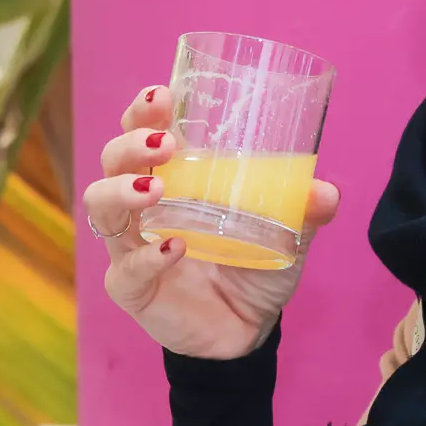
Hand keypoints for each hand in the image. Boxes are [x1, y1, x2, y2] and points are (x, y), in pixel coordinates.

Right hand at [83, 83, 342, 359]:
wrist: (247, 330)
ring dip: (123, 191)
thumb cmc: (253, 268)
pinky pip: (126, 269)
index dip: (142, 112)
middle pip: (112, 161)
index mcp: (172, 179)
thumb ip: (304, 213)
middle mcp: (141, 207)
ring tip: (155, 190)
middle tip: (165, 145)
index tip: (160, 95)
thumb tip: (324, 191)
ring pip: (101, 208)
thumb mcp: (286, 237)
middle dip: (130, 144)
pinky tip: (175, 249)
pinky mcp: (131, 288)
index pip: (141, 133)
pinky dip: (147, 257)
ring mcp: (130, 247)